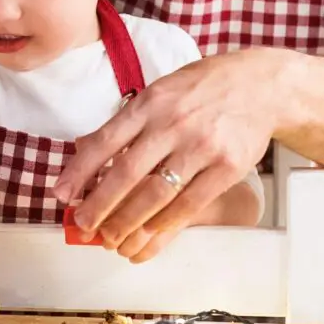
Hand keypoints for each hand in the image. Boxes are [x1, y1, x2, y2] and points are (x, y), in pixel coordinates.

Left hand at [53, 48, 286, 263]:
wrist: (262, 86)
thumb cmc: (204, 89)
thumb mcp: (161, 91)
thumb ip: (128, 121)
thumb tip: (86, 150)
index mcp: (151, 103)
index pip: (106, 141)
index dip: (80, 171)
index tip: (62, 194)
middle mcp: (173, 123)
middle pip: (127, 173)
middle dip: (100, 205)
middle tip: (83, 224)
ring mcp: (201, 146)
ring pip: (156, 193)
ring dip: (129, 221)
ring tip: (112, 237)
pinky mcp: (226, 167)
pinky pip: (190, 203)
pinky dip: (166, 223)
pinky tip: (149, 232)